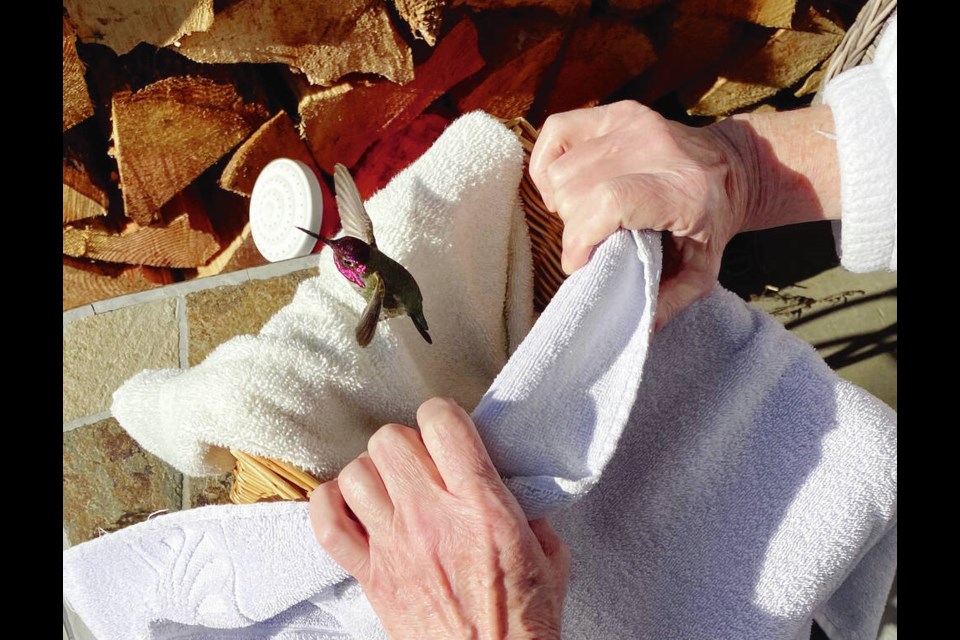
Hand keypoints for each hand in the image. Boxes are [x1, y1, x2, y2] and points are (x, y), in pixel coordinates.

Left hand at [309, 397, 569, 639]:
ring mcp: (395, 547)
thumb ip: (529, 512)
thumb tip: (510, 488)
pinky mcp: (371, 576)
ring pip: (357, 472)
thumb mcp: (550, 556)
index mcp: (482, 506)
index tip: (448, 429)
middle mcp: (432, 518)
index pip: (442, 422)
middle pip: (390, 440)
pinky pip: (327, 524)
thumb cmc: (525, 625)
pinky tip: (353, 506)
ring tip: (392, 487)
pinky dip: (331, 505)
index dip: (442, 415)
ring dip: (373, 473)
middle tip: (423, 463)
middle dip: (407, 442)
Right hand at [530, 100, 748, 330]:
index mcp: (680, 190)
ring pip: (561, 170)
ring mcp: (633, 124)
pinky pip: (556, 132)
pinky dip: (549, 163)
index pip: (608, 203)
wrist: (734, 167)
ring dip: (563, 203)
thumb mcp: (702, 273)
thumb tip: (635, 331)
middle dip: (575, 229)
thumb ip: (668, 303)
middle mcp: (654, 148)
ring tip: (586, 217)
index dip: (581, 239)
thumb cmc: (712, 224)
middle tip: (596, 243)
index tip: (582, 265)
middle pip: (576, 191)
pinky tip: (565, 186)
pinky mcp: (616, 112)